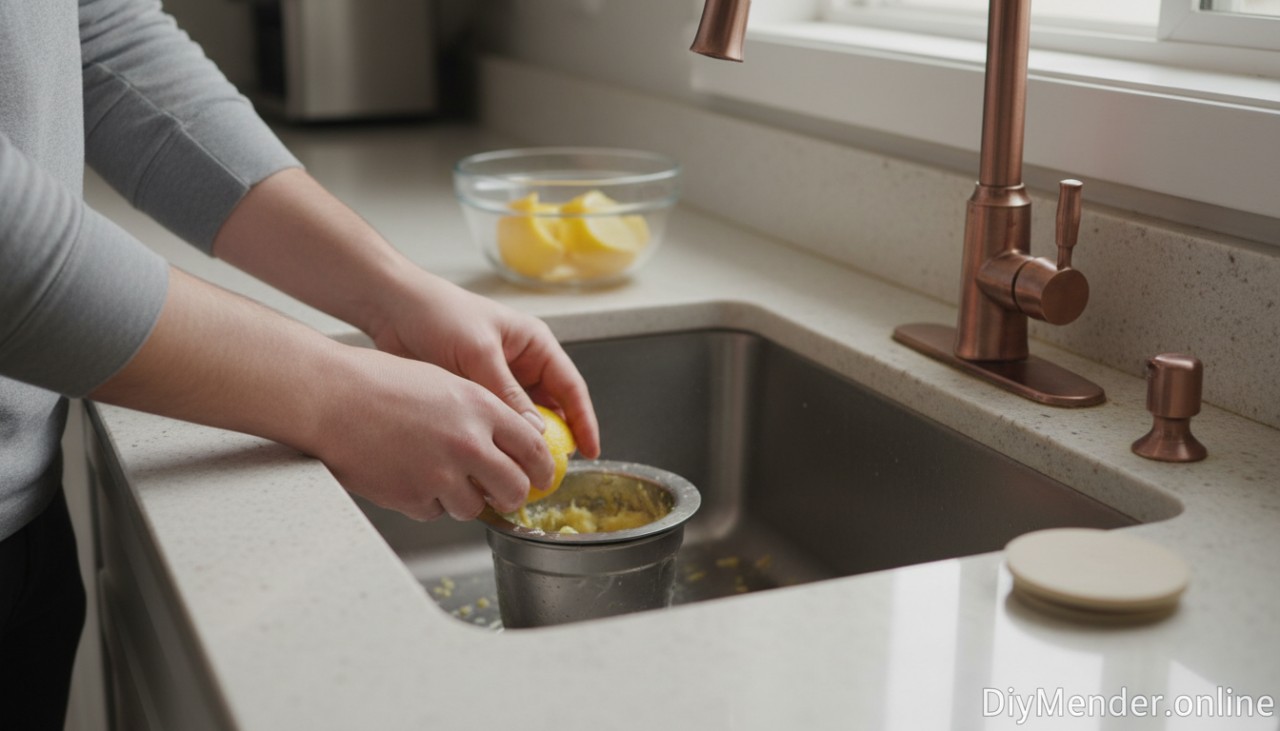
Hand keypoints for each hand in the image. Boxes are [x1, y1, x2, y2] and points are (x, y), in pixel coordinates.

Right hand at [314, 345, 555, 519]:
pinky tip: (408, 475)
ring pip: (475, 507)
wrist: (331, 397)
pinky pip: (435, 512)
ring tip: (439, 475)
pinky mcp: (412, 497)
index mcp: (481, 408)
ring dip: (465, 499)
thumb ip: (484, 415)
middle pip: (514, 488)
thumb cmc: (381, 383)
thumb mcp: (447, 384)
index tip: (542, 477)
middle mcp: (467, 443)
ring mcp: (440, 474)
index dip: (543, 469)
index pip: (533, 448)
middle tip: (505, 495)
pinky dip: (427, 501)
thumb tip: (512, 445)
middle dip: (513, 496)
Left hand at [367, 269, 600, 459]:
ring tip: (522, 473)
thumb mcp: (478, 352)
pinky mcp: (474, 396)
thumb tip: (535, 432)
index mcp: (534, 345)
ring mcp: (498, 382)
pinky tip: (494, 461)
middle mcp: (521, 364)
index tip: (591, 452)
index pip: (570, 388)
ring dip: (522, 445)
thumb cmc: (438, 314)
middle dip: (554, 441)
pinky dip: (498, 442)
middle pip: (551, 409)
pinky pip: (495, 424)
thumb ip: (506, 393)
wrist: (393, 309)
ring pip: (522, 421)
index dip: (584, 422)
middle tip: (552, 473)